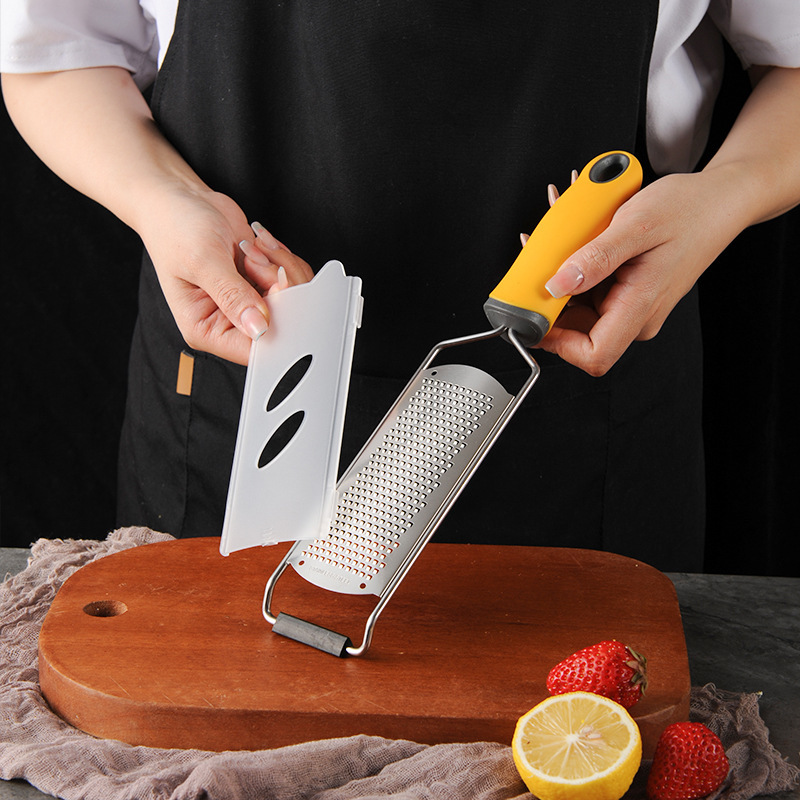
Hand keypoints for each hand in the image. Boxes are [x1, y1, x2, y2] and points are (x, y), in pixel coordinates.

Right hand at [139, 187, 312, 364]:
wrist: (181, 199)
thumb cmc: (176, 228)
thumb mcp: (203, 261)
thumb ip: (233, 296)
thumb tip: (259, 329)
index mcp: (206, 329)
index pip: (252, 348)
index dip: (275, 322)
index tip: (276, 286)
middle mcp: (230, 322)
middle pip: (281, 324)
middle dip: (278, 285)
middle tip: (255, 258)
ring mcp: (249, 303)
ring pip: (292, 299)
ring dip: (280, 266)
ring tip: (251, 248)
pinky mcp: (262, 284)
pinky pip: (293, 280)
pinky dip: (283, 258)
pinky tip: (259, 244)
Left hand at [534, 168, 746, 375]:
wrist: (720, 200)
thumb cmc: (690, 210)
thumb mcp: (636, 225)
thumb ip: (594, 259)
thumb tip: (556, 286)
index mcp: (640, 308)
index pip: (592, 355)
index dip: (556, 342)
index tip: (534, 314)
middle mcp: (634, 316)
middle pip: (574, 331)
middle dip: (549, 297)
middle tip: (539, 258)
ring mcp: (629, 306)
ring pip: (576, 307)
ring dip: (559, 276)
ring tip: (561, 236)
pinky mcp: (625, 293)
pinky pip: (587, 290)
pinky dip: (574, 267)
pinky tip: (575, 237)